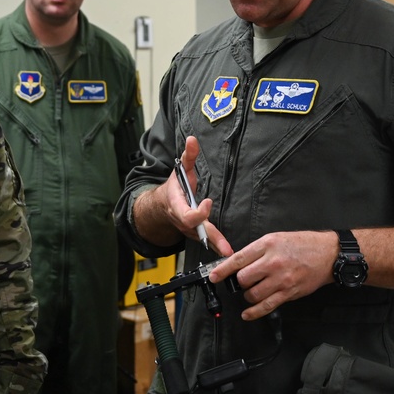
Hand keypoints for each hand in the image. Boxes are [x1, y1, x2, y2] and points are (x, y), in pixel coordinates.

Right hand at [164, 136, 231, 255]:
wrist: (162, 206)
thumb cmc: (174, 188)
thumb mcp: (180, 170)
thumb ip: (188, 156)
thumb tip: (193, 140)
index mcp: (178, 206)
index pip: (187, 212)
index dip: (197, 210)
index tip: (208, 202)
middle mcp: (184, 221)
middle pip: (198, 231)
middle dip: (212, 237)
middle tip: (225, 247)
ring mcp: (190, 230)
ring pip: (204, 239)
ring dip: (217, 245)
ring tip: (230, 253)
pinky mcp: (198, 234)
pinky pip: (208, 241)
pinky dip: (218, 247)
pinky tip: (229, 253)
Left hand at [209, 230, 335, 320]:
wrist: (327, 254)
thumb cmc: (302, 244)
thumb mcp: (275, 238)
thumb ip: (256, 250)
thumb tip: (238, 262)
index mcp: (267, 245)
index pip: (238, 259)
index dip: (223, 270)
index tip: (213, 276)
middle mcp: (272, 263)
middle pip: (243, 278)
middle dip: (239, 281)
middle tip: (242, 280)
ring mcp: (281, 280)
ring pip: (253, 294)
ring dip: (247, 295)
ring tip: (251, 290)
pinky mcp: (289, 293)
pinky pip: (267, 306)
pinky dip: (254, 312)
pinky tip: (247, 314)